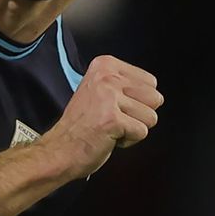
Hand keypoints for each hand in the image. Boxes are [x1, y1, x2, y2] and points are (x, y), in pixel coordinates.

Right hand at [44, 54, 162, 178]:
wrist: (59, 150)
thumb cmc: (80, 127)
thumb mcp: (101, 91)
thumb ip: (126, 86)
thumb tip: (156, 95)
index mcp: (104, 65)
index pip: (151, 82)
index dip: (136, 101)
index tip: (112, 106)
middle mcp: (107, 77)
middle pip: (155, 98)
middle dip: (138, 115)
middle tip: (113, 119)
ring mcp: (109, 97)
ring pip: (151, 117)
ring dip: (133, 128)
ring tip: (110, 128)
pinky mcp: (113, 119)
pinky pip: (142, 132)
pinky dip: (128, 141)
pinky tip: (108, 137)